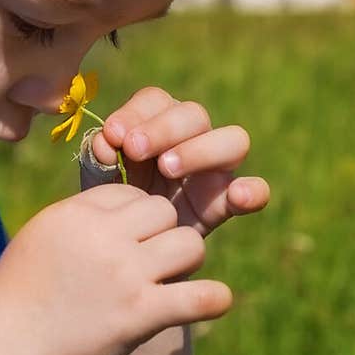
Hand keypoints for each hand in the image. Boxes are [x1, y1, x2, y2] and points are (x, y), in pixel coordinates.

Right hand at [0, 181, 231, 354]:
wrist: (7, 354)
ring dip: (186, 261)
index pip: (130, 192)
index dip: (134, 216)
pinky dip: (213, 299)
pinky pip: (200, 297)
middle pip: (164, 211)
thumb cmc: (18, 298)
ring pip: (189, 244)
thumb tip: (121, 207)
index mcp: (76, 213)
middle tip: (152, 261)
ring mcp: (125, 275)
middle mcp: (103, 236)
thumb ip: (79, 218)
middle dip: (163, 232)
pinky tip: (213, 301)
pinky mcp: (141, 315)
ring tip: (172, 280)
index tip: (127, 240)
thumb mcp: (40, 238)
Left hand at [89, 87, 269, 237]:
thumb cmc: (110, 207)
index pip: (156, 101)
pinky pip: (256, 189)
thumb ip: (100, 160)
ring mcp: (215, 169)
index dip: (136, 112)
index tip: (113, 135)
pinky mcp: (227, 202)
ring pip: (233, 140)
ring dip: (201, 150)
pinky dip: (252, 190)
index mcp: (155, 125)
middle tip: (134, 149)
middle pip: (194, 114)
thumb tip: (106, 144)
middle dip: (164, 128)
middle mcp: (190, 139)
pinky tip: (237, 196)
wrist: (121, 253)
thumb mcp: (98, 182)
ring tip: (168, 168)